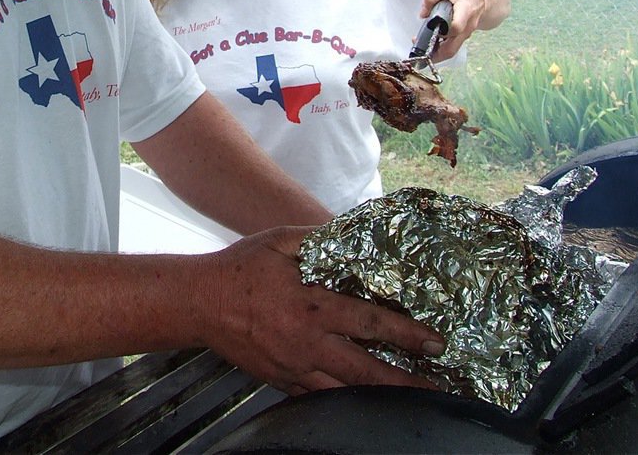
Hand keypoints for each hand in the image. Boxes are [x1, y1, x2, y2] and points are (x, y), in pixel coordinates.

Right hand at [201, 226, 444, 394]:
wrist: (199, 302)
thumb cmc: (241, 267)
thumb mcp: (279, 240)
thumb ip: (318, 239)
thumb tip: (354, 234)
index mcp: (311, 305)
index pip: (369, 324)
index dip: (406, 334)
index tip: (435, 342)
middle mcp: (306, 342)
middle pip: (366, 370)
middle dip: (406, 380)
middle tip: (438, 385)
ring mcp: (293, 367)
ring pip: (346, 392)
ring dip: (381, 397)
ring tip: (412, 401)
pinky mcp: (281, 381)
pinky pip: (319, 399)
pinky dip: (345, 403)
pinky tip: (365, 404)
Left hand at [419, 0, 488, 60]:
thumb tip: (423, 14)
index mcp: (466, 10)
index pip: (457, 26)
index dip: (443, 31)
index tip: (431, 26)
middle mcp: (467, 26)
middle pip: (452, 48)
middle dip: (433, 52)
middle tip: (417, 45)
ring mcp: (465, 35)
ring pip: (450, 51)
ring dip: (434, 53)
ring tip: (419, 45)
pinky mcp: (461, 38)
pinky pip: (450, 48)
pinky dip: (438, 50)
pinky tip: (427, 44)